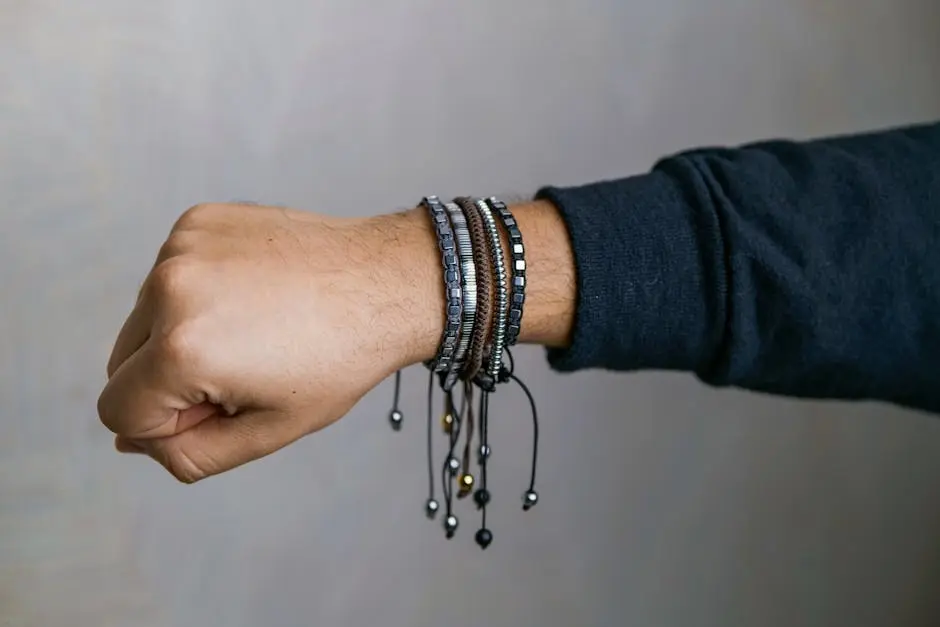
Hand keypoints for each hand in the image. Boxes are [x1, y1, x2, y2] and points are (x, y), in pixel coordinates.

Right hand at [97, 202, 441, 481]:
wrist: (387, 281)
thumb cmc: (340, 359)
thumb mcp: (268, 432)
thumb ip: (188, 454)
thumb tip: (130, 442)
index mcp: (182, 350)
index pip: (117, 412)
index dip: (166, 425)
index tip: (225, 405)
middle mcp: (169, 289)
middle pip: (121, 363)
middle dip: (169, 380)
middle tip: (244, 370)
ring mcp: (182, 246)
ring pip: (144, 318)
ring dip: (182, 334)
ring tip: (255, 329)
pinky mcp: (198, 221)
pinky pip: (169, 276)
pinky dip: (198, 293)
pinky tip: (254, 294)